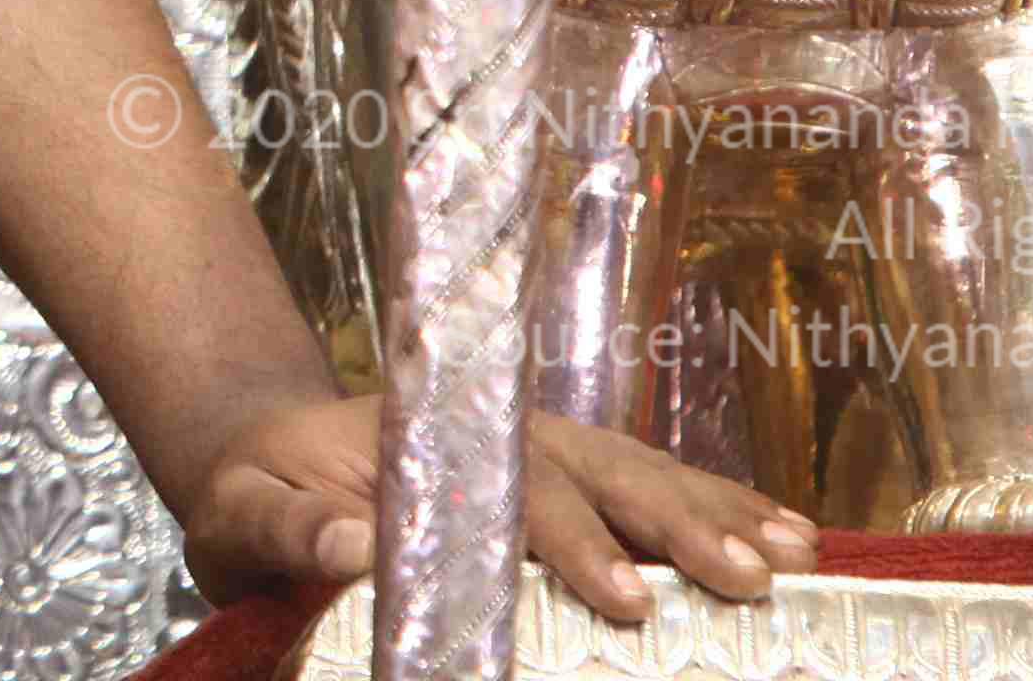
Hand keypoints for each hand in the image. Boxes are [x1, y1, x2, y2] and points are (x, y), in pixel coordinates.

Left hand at [176, 388, 818, 624]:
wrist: (264, 455)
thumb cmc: (258, 495)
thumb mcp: (241, 513)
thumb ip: (289, 527)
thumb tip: (352, 541)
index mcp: (422, 447)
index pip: (506, 491)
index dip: (570, 541)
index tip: (623, 594)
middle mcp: (494, 439)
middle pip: (594, 475)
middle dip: (670, 528)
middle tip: (741, 582)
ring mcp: (536, 453)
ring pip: (637, 473)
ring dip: (714, 513)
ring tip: (791, 557)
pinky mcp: (566, 478)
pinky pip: (648, 483)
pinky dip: (718, 505)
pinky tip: (786, 535)